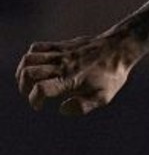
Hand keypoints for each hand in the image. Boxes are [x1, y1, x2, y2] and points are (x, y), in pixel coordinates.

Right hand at [15, 33, 137, 114]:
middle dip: (23, 86)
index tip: (39, 106)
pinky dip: (31, 57)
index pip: (41, 88)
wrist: (119, 48)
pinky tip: (37, 66)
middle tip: (31, 93)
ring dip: (22, 71)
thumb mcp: (104, 96)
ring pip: (29, 58)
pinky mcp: (61, 45)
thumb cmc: (112, 75)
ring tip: (28, 81)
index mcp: (71, 80)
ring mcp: (60, 54)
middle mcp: (62, 66)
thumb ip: (83, 106)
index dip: (34, 100)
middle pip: (29, 72)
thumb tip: (62, 109)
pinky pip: (37, 47)